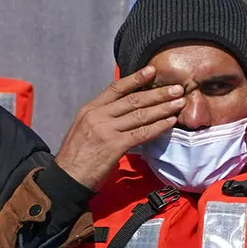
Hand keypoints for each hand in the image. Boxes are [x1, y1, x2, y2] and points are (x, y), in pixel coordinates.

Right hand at [54, 67, 186, 190]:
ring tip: (179, 102)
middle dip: (157, 93)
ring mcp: (107, 130)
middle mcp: (98, 115)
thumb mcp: (84, 127)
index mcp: (90, 108)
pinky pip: (142, 133)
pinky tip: (170, 122)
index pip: (116, 88)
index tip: (152, 71)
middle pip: (133, 100)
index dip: (136, 78)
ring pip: (140, 115)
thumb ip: (102, 117)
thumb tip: (123, 110)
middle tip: (177, 88)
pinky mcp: (115, 146)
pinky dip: (158, 127)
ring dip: (163, 108)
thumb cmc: (77, 155)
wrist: (67, 177)